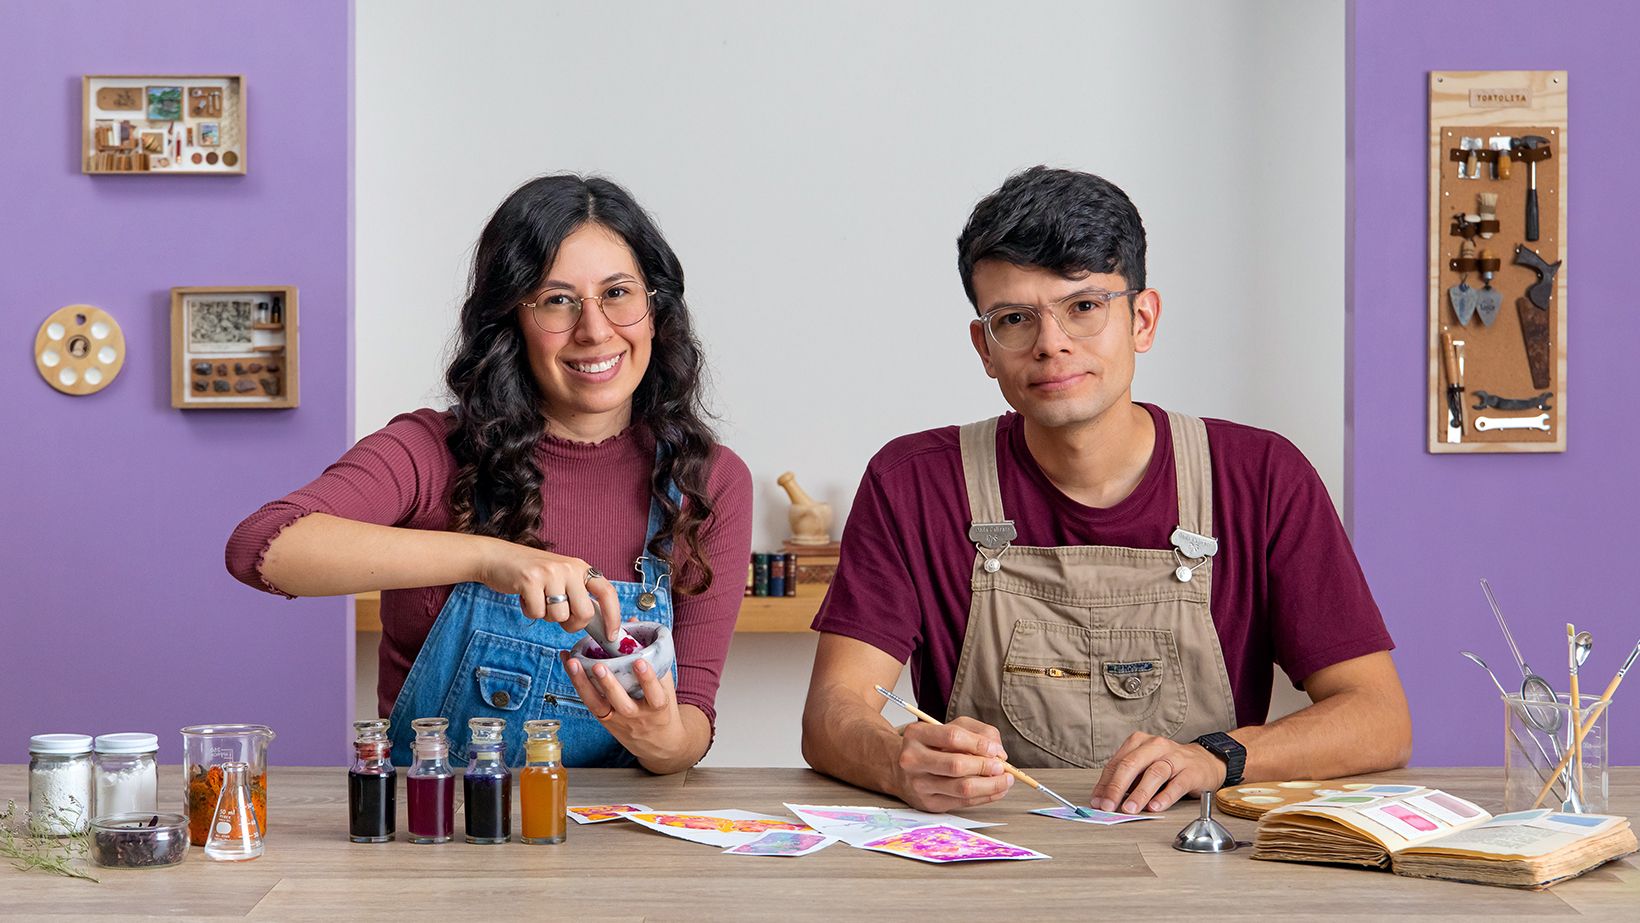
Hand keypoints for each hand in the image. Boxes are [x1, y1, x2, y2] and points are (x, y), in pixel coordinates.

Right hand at [474, 538, 619, 636]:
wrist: (497, 557)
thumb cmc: (531, 574)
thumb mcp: (561, 577)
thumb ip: (578, 595)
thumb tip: (597, 623)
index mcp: (581, 568)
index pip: (607, 593)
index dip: (613, 616)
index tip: (611, 635)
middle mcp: (569, 568)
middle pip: (584, 613)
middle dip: (572, 624)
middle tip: (557, 615)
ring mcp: (550, 573)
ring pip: (560, 616)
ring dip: (546, 616)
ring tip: (538, 599)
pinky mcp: (530, 580)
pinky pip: (537, 613)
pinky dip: (529, 612)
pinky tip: (525, 597)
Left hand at [560, 652, 688, 768]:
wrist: (661, 746)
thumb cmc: (663, 710)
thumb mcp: (667, 687)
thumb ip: (654, 658)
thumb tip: (633, 623)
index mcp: (658, 708)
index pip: (655, 695)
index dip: (647, 679)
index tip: (640, 662)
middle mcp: (637, 716)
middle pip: (621, 703)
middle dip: (609, 684)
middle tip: (598, 665)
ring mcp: (618, 720)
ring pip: (598, 705)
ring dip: (583, 683)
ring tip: (573, 662)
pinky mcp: (604, 721)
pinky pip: (589, 703)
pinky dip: (578, 683)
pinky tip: (569, 665)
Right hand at [893, 716, 1013, 812]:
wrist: (901, 770)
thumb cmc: (931, 747)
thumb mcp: (950, 727)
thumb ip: (977, 732)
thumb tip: (998, 752)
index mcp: (916, 734)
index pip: (953, 737)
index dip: (979, 744)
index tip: (996, 750)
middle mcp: (913, 760)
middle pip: (956, 765)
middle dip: (985, 767)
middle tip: (1003, 767)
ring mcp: (919, 784)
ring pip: (962, 788)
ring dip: (990, 785)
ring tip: (1005, 780)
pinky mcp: (929, 803)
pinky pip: (963, 802)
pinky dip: (985, 797)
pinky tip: (995, 790)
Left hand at [1089, 731, 1227, 813]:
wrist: (1204, 761)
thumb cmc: (1168, 765)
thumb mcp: (1143, 767)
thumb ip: (1126, 781)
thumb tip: (1103, 799)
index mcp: (1139, 742)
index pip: (1116, 763)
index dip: (1104, 784)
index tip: (1097, 802)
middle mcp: (1155, 746)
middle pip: (1132, 764)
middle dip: (1116, 787)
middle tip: (1108, 806)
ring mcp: (1175, 757)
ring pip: (1154, 773)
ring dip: (1139, 793)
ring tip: (1130, 809)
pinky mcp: (1192, 771)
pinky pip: (1177, 784)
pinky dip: (1165, 797)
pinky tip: (1155, 807)